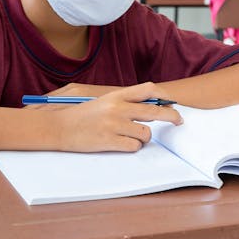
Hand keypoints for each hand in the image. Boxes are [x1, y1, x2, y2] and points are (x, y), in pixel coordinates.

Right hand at [53, 82, 181, 152]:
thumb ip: (124, 103)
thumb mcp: (103, 102)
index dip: (163, 96)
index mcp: (116, 95)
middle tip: (179, 121)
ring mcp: (114, 125)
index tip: (172, 103)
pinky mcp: (109, 141)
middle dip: (171, 116)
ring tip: (130, 137)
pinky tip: (121, 144)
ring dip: (143, 138)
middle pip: (155, 111)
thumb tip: (149, 108)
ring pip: (146, 133)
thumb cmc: (81, 116)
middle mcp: (117, 107)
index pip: (148, 90)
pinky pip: (134, 146)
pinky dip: (132, 147)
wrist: (59, 127)